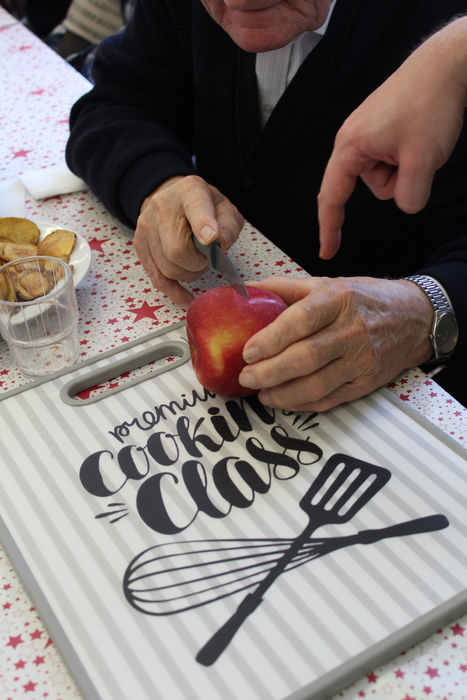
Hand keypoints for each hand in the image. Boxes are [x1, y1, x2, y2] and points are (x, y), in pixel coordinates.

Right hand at [134, 175, 243, 306]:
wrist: (172, 198)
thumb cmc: (204, 207)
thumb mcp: (224, 207)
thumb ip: (229, 224)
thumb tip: (221, 241)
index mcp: (190, 191)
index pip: (196, 208)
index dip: (204, 225)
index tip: (211, 239)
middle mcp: (162, 207)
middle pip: (177, 250)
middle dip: (197, 264)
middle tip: (206, 259)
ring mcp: (146, 226)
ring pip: (167, 268)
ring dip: (188, 275)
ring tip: (196, 264)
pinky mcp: (139, 245)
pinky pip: (156, 277)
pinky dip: (173, 291)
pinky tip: (187, 299)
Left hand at [238, 275, 433, 411]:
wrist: (415, 318)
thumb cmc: (364, 299)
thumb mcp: (327, 284)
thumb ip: (283, 288)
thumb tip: (243, 292)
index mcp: (338, 299)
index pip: (302, 320)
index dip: (272, 338)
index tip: (248, 351)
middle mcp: (352, 330)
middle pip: (307, 358)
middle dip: (270, 372)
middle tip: (246, 377)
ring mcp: (361, 360)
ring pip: (317, 385)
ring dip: (283, 394)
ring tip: (261, 393)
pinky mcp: (366, 383)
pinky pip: (330, 399)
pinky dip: (302, 404)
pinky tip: (283, 400)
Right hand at [317, 16, 466, 259]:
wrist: (445, 64)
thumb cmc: (429, 102)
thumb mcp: (423, 160)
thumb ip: (410, 196)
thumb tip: (406, 205)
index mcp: (350, 146)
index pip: (332, 197)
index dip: (329, 228)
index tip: (327, 251)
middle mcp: (352, 140)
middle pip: (371, 186)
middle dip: (397, 181)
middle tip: (420, 157)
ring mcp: (367, 133)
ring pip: (386, 175)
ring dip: (407, 168)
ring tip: (421, 140)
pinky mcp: (382, 129)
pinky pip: (392, 159)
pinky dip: (409, 157)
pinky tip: (419, 135)